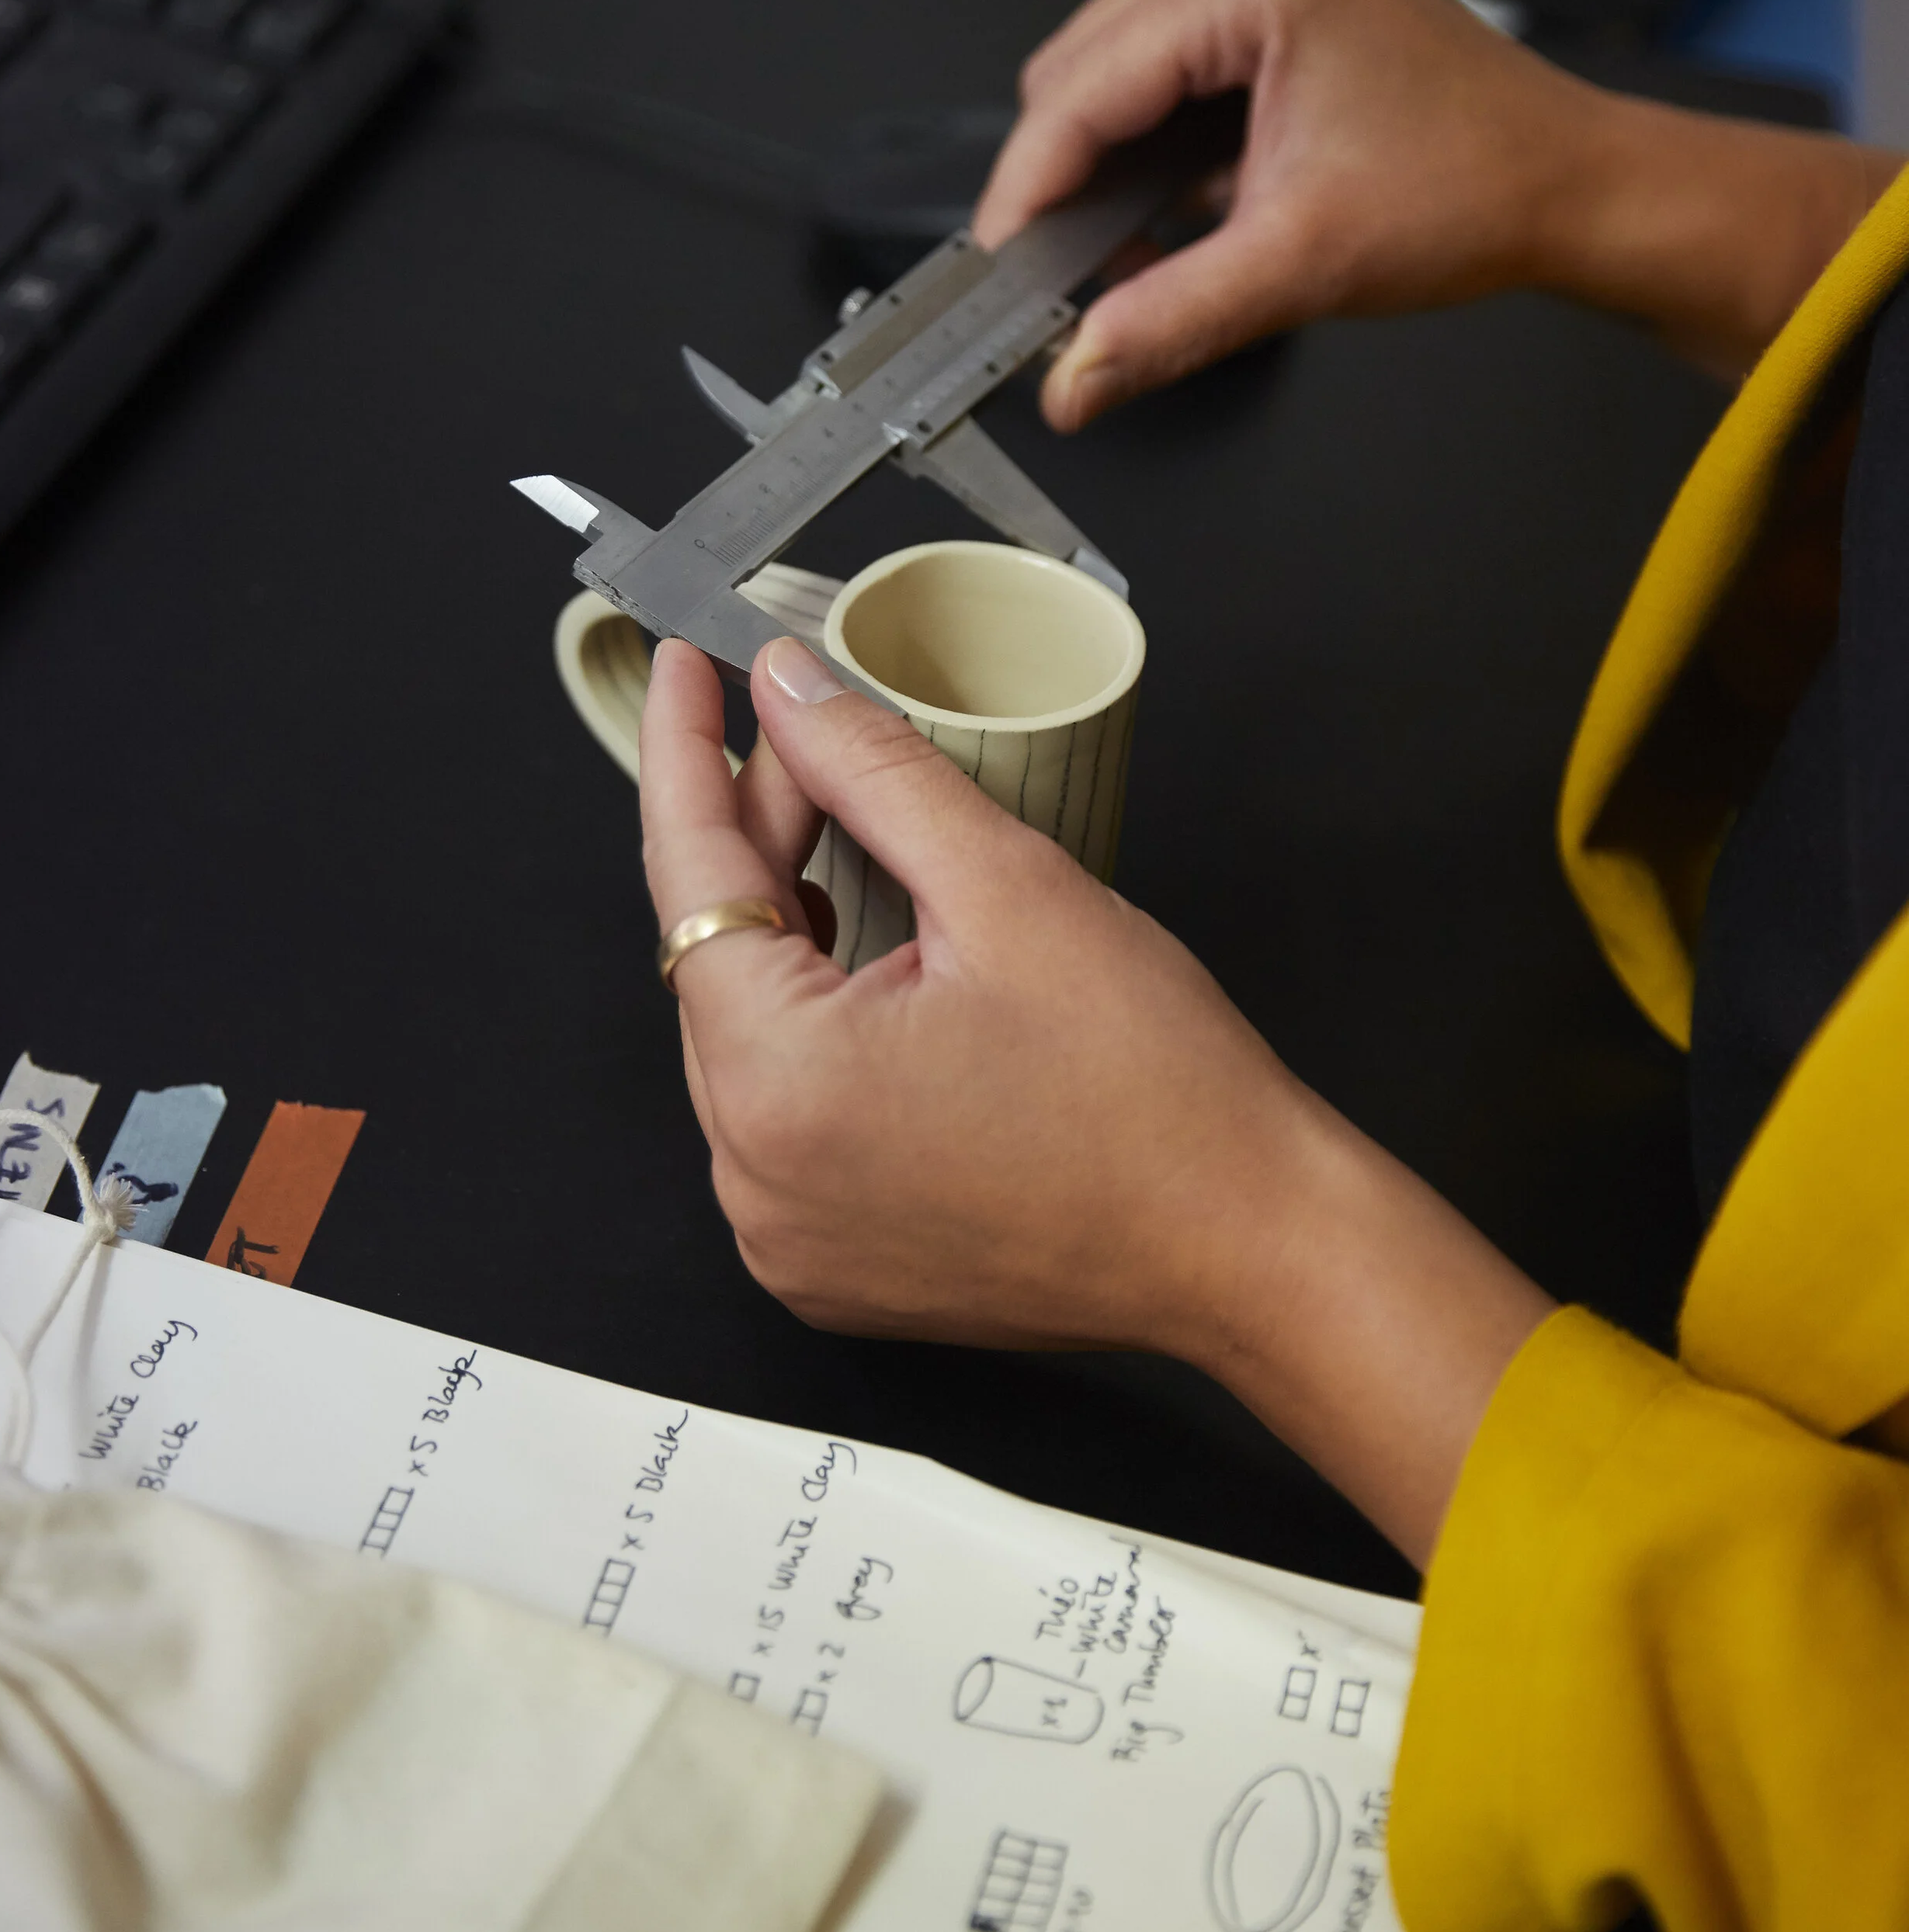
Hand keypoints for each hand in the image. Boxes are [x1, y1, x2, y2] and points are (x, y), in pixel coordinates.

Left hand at [640, 634, 1551, 1565]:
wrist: (1250, 1248)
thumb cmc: (1156, 1090)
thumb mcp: (1010, 889)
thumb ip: (875, 772)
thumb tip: (788, 688)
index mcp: (779, 1084)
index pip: (688, 879)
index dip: (682, 754)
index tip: (681, 668)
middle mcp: (752, 1178)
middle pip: (715, 960)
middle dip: (760, 839)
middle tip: (816, 740)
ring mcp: (785, 1235)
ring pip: (745, 1036)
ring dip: (789, 936)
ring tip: (853, 847)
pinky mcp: (828, 1264)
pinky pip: (783, 1116)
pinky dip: (812, 1031)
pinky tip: (871, 972)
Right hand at [974, 0, 1898, 417]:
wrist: (1569, 184)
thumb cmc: (1474, 189)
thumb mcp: (1304, 264)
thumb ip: (1171, 321)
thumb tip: (1072, 380)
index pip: (1083, 89)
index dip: (1027, 194)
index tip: (996, 280)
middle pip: (1079, 76)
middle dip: (1064, 187)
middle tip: (1061, 292)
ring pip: (1110, 84)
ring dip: (1105, 177)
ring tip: (1128, 268)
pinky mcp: (1264, 14)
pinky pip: (1160, 86)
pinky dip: (1148, 162)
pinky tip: (1170, 228)